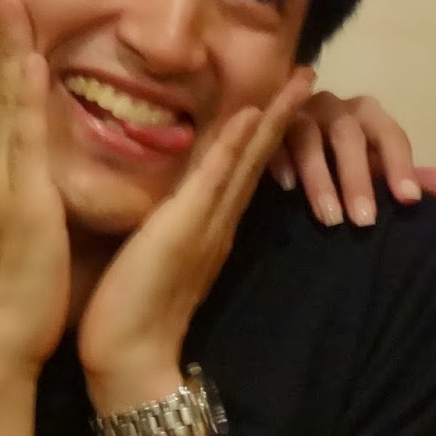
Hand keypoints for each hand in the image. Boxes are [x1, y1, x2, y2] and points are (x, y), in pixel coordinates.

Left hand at [78, 67, 315, 398]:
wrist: (127, 361)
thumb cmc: (127, 315)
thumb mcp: (150, 259)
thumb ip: (165, 232)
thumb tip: (163, 209)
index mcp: (208, 226)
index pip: (240, 168)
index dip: (261, 129)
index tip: (278, 93)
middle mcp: (218, 221)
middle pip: (257, 157)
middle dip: (282, 114)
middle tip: (307, 74)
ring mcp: (207, 224)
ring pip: (248, 161)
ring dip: (273, 118)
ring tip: (298, 83)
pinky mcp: (187, 230)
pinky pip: (216, 180)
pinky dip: (235, 147)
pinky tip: (250, 116)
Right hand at [269, 90, 435, 226]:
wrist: (293, 141)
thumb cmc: (344, 158)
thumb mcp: (378, 166)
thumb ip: (411, 176)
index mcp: (367, 115)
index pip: (390, 135)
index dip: (402, 166)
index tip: (409, 202)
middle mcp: (334, 107)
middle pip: (349, 136)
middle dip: (358, 180)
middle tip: (364, 222)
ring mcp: (297, 113)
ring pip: (309, 138)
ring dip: (320, 178)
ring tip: (330, 218)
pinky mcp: (267, 125)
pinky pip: (272, 139)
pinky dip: (279, 162)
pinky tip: (286, 189)